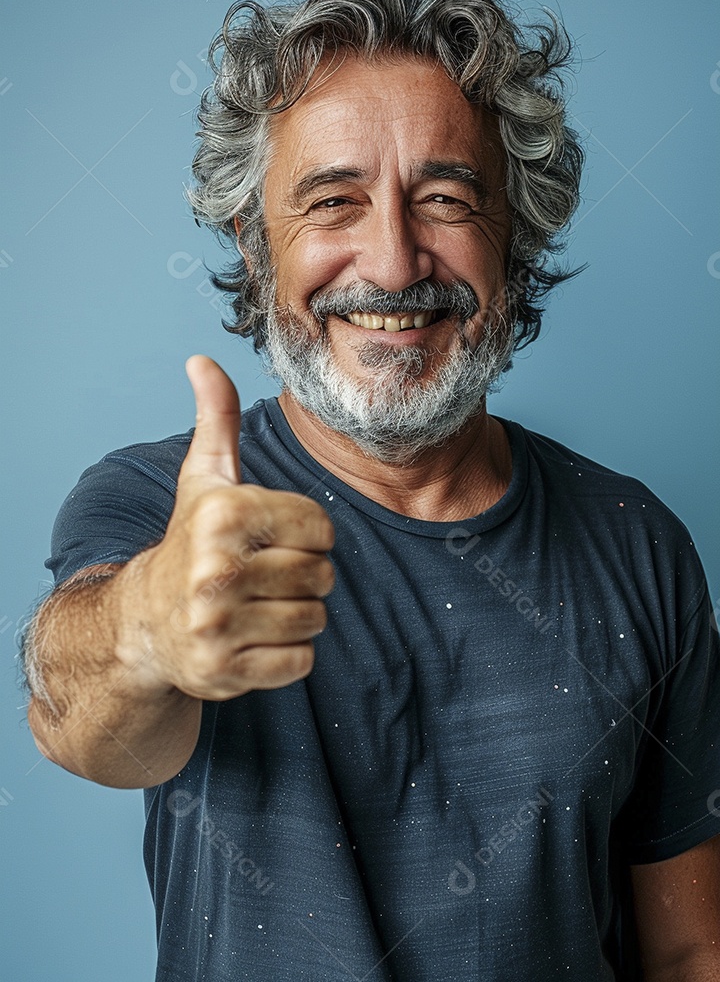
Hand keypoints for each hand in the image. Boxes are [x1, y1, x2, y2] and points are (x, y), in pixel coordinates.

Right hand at [136, 355, 334, 700]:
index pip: (322, 528)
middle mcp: (216, 569)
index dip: (308, 534)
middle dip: (305, 576)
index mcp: (224, 515)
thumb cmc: (190, 540)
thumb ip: (216, 419)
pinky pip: (299, 662)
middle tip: (267, 575)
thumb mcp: (203, 478)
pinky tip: (253, 637)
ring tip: (260, 604)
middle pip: (322, 575)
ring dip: (298, 615)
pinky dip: (287, 655)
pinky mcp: (223, 671)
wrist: (144, 622)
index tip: (274, 538)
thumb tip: (202, 359)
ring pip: (314, 620)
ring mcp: (217, 625)